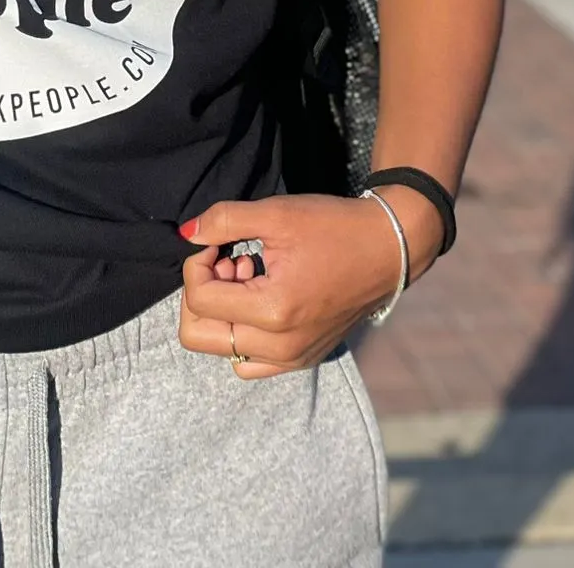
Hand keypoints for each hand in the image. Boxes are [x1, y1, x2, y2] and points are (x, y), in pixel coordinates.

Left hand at [177, 193, 432, 378]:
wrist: (386, 249)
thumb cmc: (333, 227)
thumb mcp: (275, 213)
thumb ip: (223, 220)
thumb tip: (186, 233)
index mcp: (273, 311)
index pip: (198, 300)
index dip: (196, 264)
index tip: (218, 243)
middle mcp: (281, 346)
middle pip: (198, 337)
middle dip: (202, 293)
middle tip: (228, 263)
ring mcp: (293, 359)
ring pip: (223, 350)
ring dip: (222, 314)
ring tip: (249, 278)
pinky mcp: (302, 359)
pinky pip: (251, 361)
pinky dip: (243, 332)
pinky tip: (261, 297)